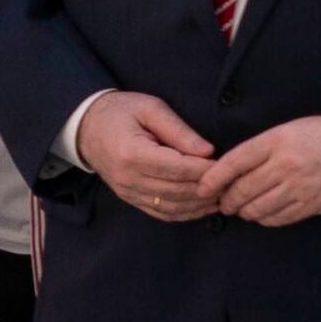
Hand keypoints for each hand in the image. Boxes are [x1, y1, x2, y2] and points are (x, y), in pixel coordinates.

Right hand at [75, 90, 225, 220]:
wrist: (86, 128)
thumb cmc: (120, 112)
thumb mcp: (150, 108)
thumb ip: (179, 130)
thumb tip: (209, 151)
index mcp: (133, 153)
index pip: (179, 168)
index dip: (207, 170)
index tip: (230, 166)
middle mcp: (129, 178)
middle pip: (179, 190)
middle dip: (209, 189)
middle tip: (234, 183)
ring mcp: (128, 192)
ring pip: (173, 207)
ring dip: (201, 205)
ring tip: (225, 197)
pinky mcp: (131, 199)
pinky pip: (162, 213)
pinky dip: (186, 213)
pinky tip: (204, 207)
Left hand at [204, 110, 320, 225]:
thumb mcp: (287, 130)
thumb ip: (260, 150)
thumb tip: (230, 171)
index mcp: (276, 141)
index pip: (234, 163)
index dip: (213, 179)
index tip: (201, 188)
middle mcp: (286, 165)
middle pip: (243, 190)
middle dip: (227, 200)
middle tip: (222, 202)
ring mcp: (300, 187)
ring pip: (259, 208)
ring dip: (245, 212)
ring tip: (241, 209)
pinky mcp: (313, 204)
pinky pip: (280, 218)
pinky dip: (266, 219)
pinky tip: (262, 214)